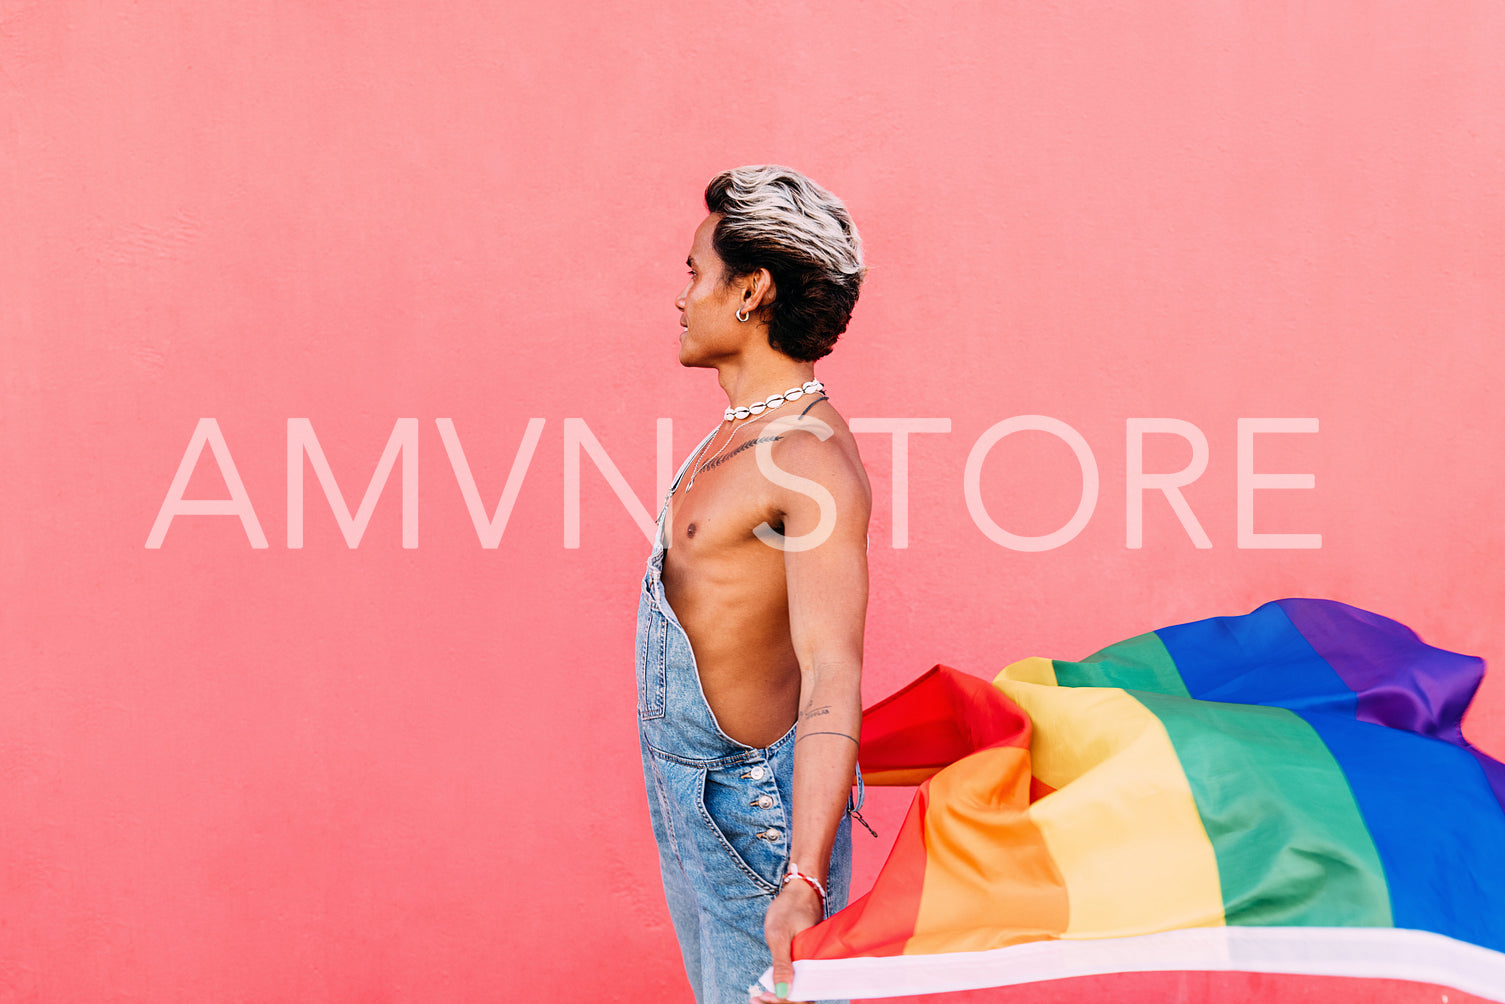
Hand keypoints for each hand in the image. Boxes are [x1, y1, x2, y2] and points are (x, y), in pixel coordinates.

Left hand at [749, 878, 822, 1001]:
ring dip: (780, 999)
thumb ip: (782, 964)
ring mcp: (810, 964)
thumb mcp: (780, 936)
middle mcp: (817, 967)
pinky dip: (782, 988)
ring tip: (757, 998)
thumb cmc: (790, 909)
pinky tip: (767, 989)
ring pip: (798, 991)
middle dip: (780, 1003)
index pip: (804, 996)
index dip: (785, 1002)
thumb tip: (782, 993)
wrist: (799, 890)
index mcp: (816, 963)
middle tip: (755, 1000)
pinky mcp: (804, 961)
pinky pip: (796, 981)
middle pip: (802, 998)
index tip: (765, 997)